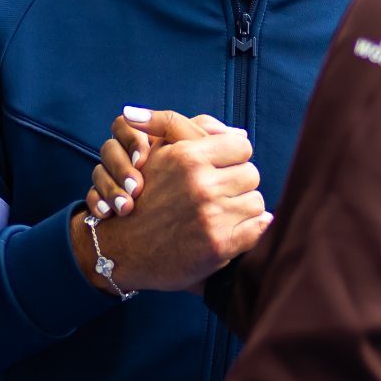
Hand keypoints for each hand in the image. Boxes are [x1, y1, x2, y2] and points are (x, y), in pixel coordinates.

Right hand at [71, 108, 269, 293]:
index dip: (234, 158)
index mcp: (188, 157)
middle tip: (219, 195)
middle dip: (238, 184)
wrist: (122, 249)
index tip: (222, 169)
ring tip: (220, 213)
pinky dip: (251, 229)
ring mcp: (211, 216)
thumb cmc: (144, 196)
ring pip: (257, 202)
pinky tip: (234, 230)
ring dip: (242, 208)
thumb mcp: (159, 152)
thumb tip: (241, 132)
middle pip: (252, 174)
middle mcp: (201, 185)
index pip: (241, 146)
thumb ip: (193, 130)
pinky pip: (259, 228)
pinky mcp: (219, 245)